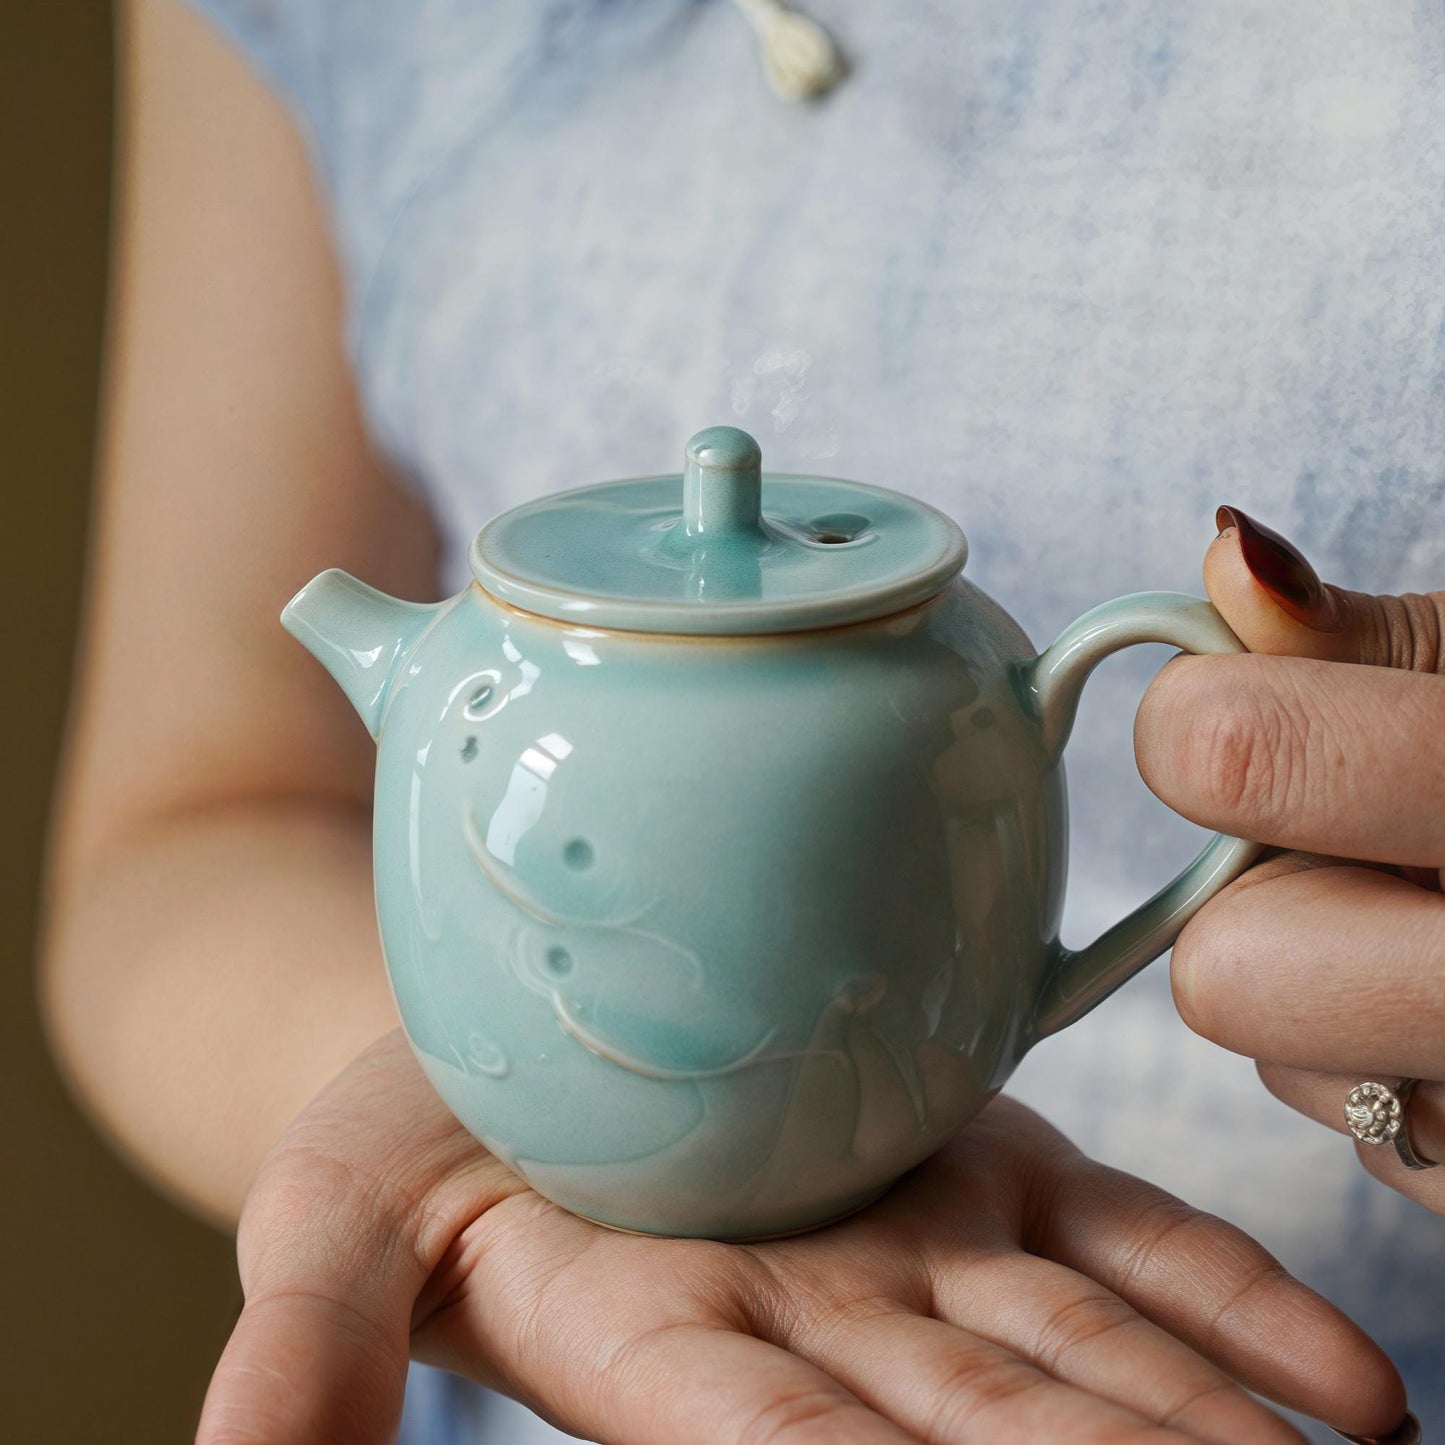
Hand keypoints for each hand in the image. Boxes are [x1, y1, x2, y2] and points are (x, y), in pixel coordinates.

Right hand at [197, 1031, 1402, 1443]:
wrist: (530, 1040)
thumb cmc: (422, 1126)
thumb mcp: (335, 1205)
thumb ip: (309, 1333)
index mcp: (667, 1355)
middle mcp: (819, 1333)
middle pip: (979, 1432)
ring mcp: (920, 1255)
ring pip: (1079, 1363)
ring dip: (1203, 1428)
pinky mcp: (984, 1174)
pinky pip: (1126, 1251)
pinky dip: (1235, 1308)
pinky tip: (1353, 1389)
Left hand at [1136, 506, 1444, 1215]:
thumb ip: (1361, 641)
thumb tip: (1227, 558)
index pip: (1227, 755)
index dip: (1205, 725)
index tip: (1241, 710)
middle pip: (1226, 970)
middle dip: (1253, 901)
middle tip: (1352, 851)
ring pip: (1283, 1066)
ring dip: (1326, 994)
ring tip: (1440, 931)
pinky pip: (1362, 1138)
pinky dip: (1389, 1071)